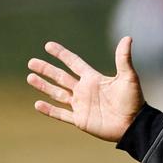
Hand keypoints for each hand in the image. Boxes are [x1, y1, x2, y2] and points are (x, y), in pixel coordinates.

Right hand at [26, 37, 142, 141]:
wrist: (133, 124)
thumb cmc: (133, 100)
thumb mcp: (128, 77)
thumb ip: (123, 58)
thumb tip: (127, 37)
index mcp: (92, 79)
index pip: (73, 63)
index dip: (61, 54)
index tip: (48, 46)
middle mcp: (84, 90)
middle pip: (60, 77)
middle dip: (46, 69)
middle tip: (31, 62)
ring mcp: (80, 105)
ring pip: (57, 94)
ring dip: (43, 86)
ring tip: (30, 78)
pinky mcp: (80, 120)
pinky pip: (61, 114)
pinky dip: (49, 110)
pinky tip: (37, 104)